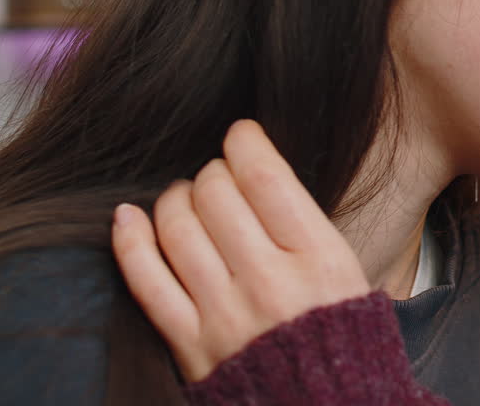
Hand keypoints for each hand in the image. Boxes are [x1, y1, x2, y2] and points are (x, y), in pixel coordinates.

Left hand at [112, 120, 371, 382]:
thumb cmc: (340, 337)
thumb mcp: (350, 273)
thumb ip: (306, 227)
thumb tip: (259, 173)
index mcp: (318, 259)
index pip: (265, 177)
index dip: (245, 142)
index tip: (242, 135)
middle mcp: (269, 281)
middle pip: (216, 194)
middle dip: (212, 172)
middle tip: (219, 176)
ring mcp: (224, 313)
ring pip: (177, 226)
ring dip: (175, 198)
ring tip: (186, 197)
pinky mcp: (189, 343)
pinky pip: (146, 279)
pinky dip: (130, 240)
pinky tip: (129, 218)